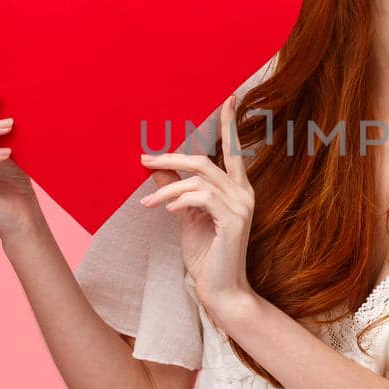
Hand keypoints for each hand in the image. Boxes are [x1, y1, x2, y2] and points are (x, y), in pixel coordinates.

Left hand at [139, 94, 255, 328]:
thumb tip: (155, 170)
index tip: (230, 98)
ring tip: (148, 205)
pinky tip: (167, 212)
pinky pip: (202, 197)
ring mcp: (242, 206)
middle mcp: (244, 193)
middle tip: (144, 160)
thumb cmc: (206, 256)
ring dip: (168, 188)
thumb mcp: (185, 218)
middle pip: (205, 161)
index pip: (234, 150)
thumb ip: (175, 192)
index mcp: (237, 189)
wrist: (221, 291)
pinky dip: (180, 200)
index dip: (230, 123)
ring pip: (200, 179)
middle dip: (172, 158)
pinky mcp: (234, 221)